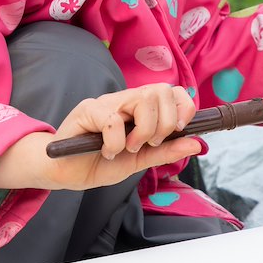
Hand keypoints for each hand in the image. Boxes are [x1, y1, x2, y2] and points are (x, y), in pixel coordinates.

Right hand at [39, 84, 202, 189]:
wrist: (65, 172)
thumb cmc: (99, 162)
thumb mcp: (139, 160)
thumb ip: (166, 151)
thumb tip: (197, 143)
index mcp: (140, 108)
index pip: (172, 91)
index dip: (184, 107)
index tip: (179, 130)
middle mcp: (125, 99)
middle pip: (161, 91)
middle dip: (164, 123)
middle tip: (149, 144)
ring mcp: (106, 103)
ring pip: (142, 100)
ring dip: (143, 131)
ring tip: (128, 147)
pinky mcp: (87, 111)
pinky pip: (114, 121)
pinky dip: (115, 143)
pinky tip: (106, 151)